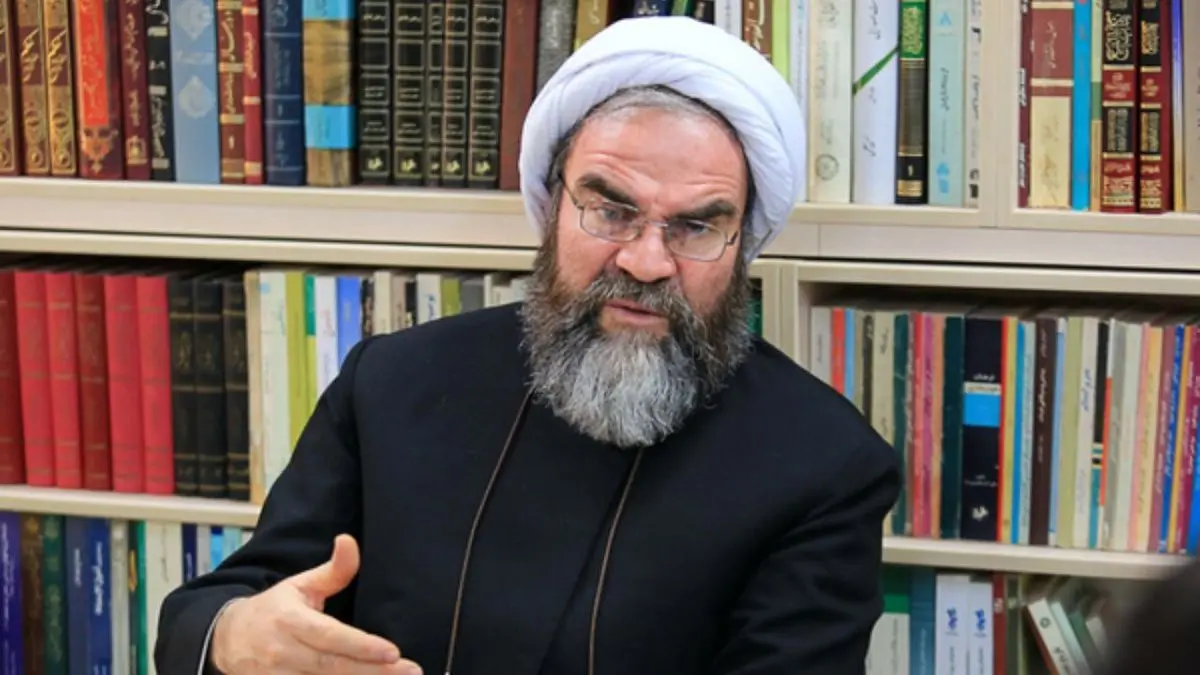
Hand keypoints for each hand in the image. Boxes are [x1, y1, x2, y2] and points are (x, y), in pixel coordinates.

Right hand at [210, 534, 420, 674]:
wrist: (226, 640)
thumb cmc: (272, 610)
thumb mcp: (300, 585)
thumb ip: (332, 571)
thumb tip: (349, 541)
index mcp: (290, 620)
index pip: (329, 636)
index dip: (361, 646)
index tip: (392, 652)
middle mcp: (283, 652)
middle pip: (332, 667)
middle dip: (373, 672)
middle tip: (410, 671)